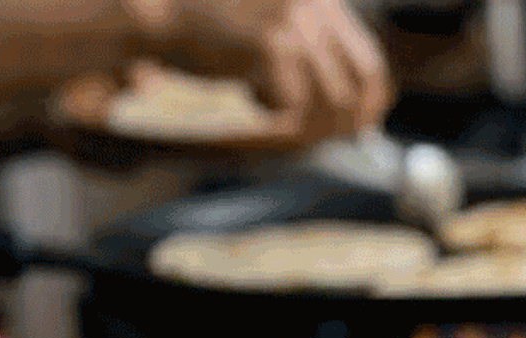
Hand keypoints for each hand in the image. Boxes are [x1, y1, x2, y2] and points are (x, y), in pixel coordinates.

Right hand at [145, 0, 392, 140]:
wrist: (155, 8)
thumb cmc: (209, 22)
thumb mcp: (278, 25)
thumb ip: (318, 52)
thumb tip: (360, 106)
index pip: (370, 60)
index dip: (369, 102)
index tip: (360, 127)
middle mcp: (315, 3)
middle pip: (361, 84)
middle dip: (348, 121)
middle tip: (322, 136)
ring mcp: (296, 21)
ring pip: (331, 99)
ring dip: (305, 119)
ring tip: (269, 107)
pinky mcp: (272, 43)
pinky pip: (292, 103)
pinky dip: (270, 109)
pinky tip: (246, 91)